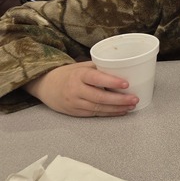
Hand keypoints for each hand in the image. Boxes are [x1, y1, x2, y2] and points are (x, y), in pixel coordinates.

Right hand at [23, 62, 137, 116]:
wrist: (45, 86)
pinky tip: (121, 111)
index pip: (96, 78)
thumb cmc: (68, 74)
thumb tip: (123, 67)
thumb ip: (99, 67)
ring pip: (98, 108)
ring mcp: (74, 103)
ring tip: (131, 105)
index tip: (126, 84)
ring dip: (117, 108)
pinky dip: (109, 113)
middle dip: (119, 100)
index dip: (111, 82)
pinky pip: (95, 114)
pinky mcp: (75, 112)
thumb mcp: (81, 66)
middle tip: (134, 98)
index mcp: (78, 75)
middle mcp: (76, 90)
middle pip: (99, 97)